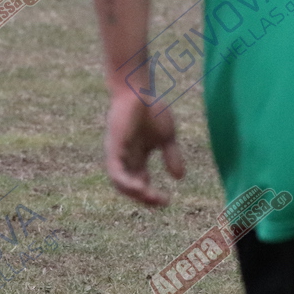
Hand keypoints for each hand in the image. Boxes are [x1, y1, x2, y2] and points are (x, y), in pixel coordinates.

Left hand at [104, 87, 184, 206]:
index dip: (151, 196)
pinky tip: (139, 187)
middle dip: (144, 198)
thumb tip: (179, 178)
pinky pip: (115, 170)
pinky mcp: (114, 146)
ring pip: (120, 182)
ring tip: (149, 197)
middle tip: (161, 202)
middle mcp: (125, 158)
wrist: (139, 90)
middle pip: (129, 187)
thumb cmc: (151, 110)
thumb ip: (172, 156)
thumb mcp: (166, 137)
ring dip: (134, 193)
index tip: (167, 201)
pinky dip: (125, 181)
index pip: (140, 183)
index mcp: (136, 157)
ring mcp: (117, 153)